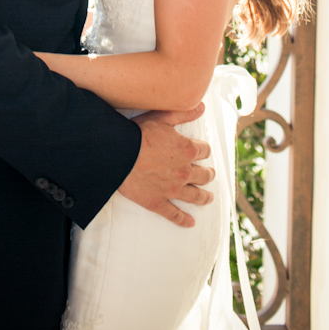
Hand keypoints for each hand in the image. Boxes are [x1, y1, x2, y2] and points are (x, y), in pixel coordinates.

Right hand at [119, 106, 214, 227]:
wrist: (119, 154)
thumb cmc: (139, 133)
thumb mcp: (162, 117)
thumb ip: (183, 113)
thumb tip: (201, 107)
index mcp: (187, 150)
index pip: (204, 150)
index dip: (203, 150)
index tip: (202, 151)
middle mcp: (184, 171)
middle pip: (204, 175)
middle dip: (208, 174)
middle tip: (209, 174)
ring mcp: (173, 189)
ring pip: (195, 196)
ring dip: (204, 197)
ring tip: (208, 198)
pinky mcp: (159, 202)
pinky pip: (175, 214)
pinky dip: (184, 220)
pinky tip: (190, 223)